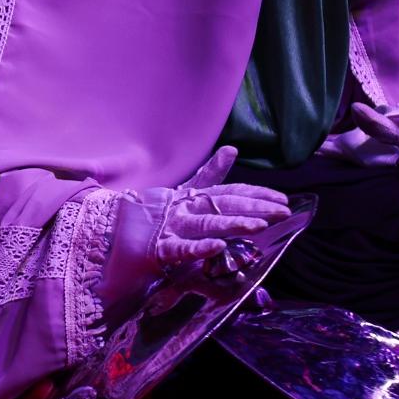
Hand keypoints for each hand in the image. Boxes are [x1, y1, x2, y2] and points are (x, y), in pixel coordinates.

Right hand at [155, 146, 292, 263]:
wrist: (116, 228)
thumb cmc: (155, 212)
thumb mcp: (185, 191)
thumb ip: (210, 174)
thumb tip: (232, 149)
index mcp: (193, 195)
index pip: (230, 192)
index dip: (256, 194)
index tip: (282, 199)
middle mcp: (185, 207)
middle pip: (223, 205)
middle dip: (254, 207)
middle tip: (283, 211)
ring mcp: (172, 226)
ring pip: (206, 224)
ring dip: (232, 224)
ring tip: (259, 226)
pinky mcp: (159, 249)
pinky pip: (181, 249)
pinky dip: (198, 248)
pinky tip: (218, 246)